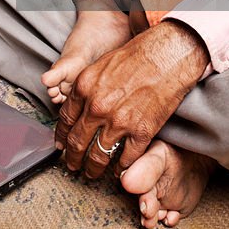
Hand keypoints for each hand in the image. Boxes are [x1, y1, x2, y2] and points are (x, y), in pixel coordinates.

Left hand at [54, 20, 208, 179]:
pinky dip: (121, 168)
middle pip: (78, 141)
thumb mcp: (102, 64)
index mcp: (85, 87)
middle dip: (73, 158)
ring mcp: (119, 121)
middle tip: (72, 166)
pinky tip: (119, 170)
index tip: (61, 145)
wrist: (167, 56)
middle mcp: (98, 107)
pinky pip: (126, 158)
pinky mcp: (141, 132)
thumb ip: (87, 87)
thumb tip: (78, 104)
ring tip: (92, 173)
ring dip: (94, 168)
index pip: (65, 119)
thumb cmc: (137, 55)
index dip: (61, 136)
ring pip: (99, 155)